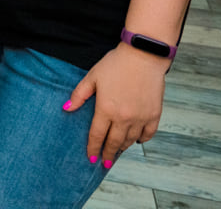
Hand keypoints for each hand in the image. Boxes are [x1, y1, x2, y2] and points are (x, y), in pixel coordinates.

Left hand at [64, 43, 167, 167]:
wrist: (143, 56)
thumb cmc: (115, 64)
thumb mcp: (92, 77)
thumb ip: (79, 95)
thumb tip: (66, 109)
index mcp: (106, 109)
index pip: (97, 135)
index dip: (92, 148)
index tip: (90, 158)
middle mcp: (123, 117)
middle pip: (114, 142)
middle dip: (108, 154)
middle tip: (105, 163)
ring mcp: (140, 117)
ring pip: (131, 140)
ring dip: (123, 147)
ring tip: (117, 150)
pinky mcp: (154, 114)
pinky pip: (148, 134)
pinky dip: (142, 139)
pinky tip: (136, 140)